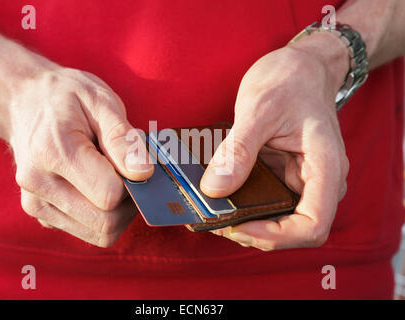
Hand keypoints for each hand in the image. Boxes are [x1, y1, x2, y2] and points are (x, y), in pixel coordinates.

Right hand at [4, 65, 152, 246]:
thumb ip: (123, 139)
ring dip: (119, 211)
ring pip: (100, 233)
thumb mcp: (100, 101)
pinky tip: (97, 184)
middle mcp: (38, 185)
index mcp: (53, 153)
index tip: (133, 160)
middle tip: (129, 171)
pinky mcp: (42, 215)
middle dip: (129, 201)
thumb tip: (143, 174)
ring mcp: (37, 204)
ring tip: (113, 176)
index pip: (109, 195)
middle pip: (106, 222)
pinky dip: (103, 213)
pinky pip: (88, 231)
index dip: (132, 182)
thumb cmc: (66, 98)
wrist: (24, 102)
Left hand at [201, 32, 349, 250]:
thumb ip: (238, 150)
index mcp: (326, 168)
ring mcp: (300, 180)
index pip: (313, 226)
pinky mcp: (283, 175)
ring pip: (275, 218)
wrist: (300, 66)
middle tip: (211, 220)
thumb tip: (214, 189)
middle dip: (251, 230)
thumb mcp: (260, 108)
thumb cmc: (290, 80)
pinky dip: (241, 202)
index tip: (238, 226)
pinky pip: (264, 198)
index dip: (276, 236)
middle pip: (291, 229)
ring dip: (243, 219)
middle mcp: (318, 182)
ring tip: (208, 210)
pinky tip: (216, 195)